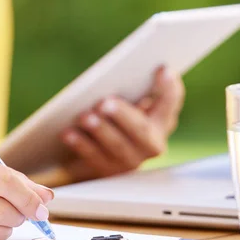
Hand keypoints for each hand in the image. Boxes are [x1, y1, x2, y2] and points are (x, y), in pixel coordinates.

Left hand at [60, 65, 184, 182]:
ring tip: (85, 117)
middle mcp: (152, 143)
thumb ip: (131, 89)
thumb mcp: (128, 102)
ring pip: (117, 145)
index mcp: (162, 120)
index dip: (169, 87)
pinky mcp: (109, 170)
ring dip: (100, 130)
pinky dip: (80, 144)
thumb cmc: (115, 117)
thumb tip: (119, 73)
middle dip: (123, 115)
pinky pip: (94, 157)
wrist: (98, 153)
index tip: (163, 69)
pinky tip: (68, 133)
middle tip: (104, 103)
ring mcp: (131, 160)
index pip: (171, 101)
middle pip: (141, 129)